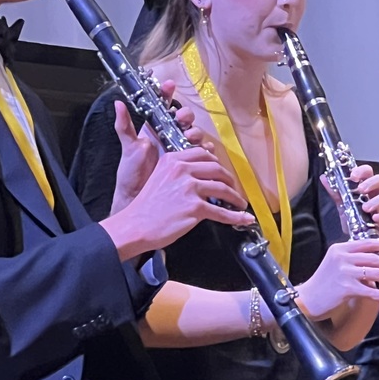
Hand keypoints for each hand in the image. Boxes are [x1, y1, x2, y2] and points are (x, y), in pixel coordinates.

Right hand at [101, 146, 254, 260]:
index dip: (216, 163)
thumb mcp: (159, 177)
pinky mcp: (195, 207)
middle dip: (229, 179)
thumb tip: (200, 177)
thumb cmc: (146, 207)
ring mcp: (190, 188)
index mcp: (173, 160)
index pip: (203, 154)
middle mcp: (182, 170)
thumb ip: (177, 172)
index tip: (221, 171)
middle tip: (233, 188)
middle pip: (216, 168)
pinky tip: (243, 218)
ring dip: (235, 197)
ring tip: (239, 203)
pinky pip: (222, 211)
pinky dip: (235, 216)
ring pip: (222, 188)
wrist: (135, 225)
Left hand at [110, 80, 208, 213]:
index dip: (168, 93)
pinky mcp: (190, 164)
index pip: (164, 105)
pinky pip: (202, 154)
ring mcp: (181, 149)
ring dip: (195, 132)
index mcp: (155, 129)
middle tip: (181, 119)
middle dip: (185, 115)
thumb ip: (124, 126)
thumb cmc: (132, 173)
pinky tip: (201, 150)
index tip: (169, 85)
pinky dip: (204, 150)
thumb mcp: (129, 147)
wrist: (138, 197)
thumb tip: (117, 104)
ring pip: (195, 134)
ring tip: (188, 137)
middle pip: (185, 118)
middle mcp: (170, 136)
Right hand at [297, 237, 378, 317]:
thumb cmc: (322, 284)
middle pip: (374, 258)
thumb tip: (375, 263)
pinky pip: (372, 292)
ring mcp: (345, 272)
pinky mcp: (347, 287)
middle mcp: (342, 258)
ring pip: (376, 273)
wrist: (307, 299)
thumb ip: (352, 260)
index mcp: (340, 249)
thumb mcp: (335, 264)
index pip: (367, 243)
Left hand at [320, 165, 378, 235]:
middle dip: (371, 183)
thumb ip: (335, 192)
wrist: (362, 238)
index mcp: (367, 187)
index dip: (362, 170)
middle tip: (361, 189)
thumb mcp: (344, 204)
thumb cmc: (356, 218)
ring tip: (365, 208)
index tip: (353, 175)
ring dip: (375, 201)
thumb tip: (324, 177)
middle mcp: (376, 195)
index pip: (368, 172)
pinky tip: (374, 218)